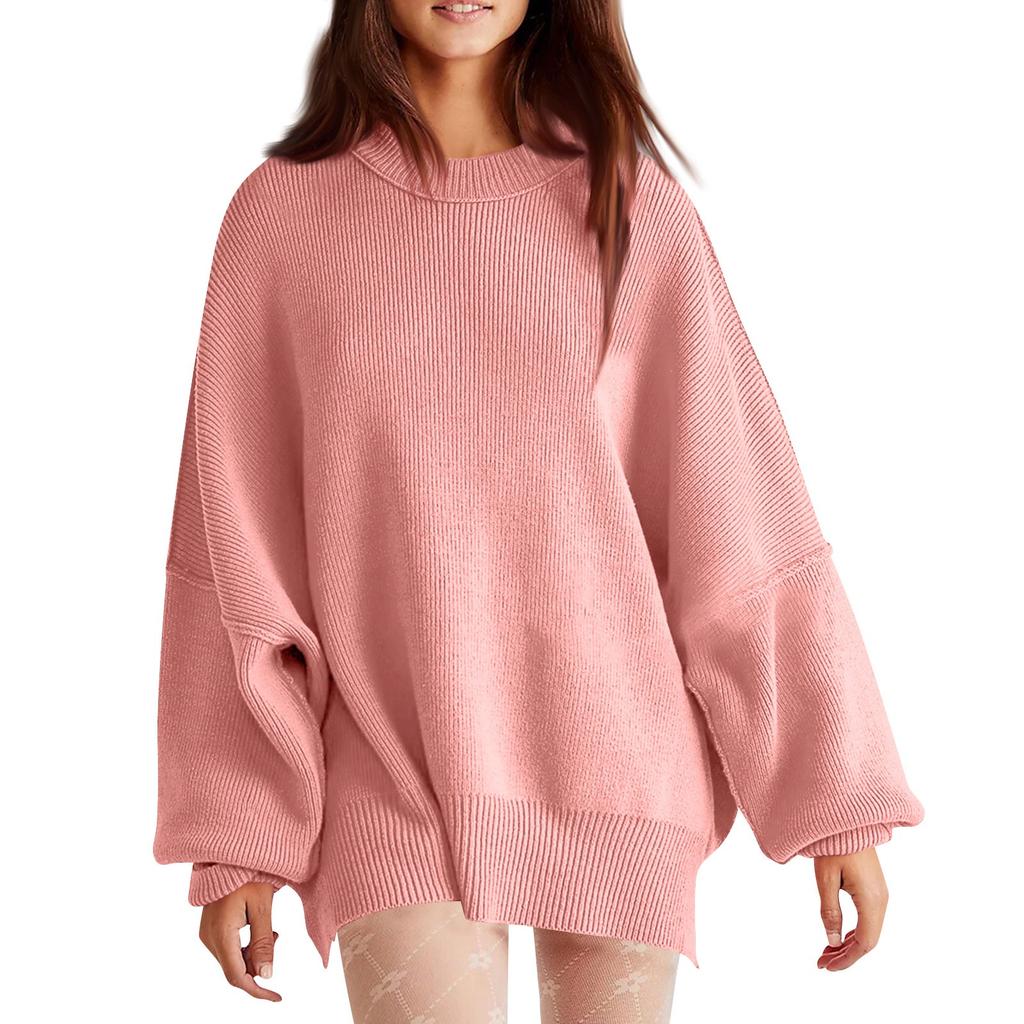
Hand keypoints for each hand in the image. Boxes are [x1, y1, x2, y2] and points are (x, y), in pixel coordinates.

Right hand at [199, 882, 280, 1000]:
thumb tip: (266, 975)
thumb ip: (263, 942)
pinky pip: (228, 948)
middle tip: (276, 939)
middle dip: (258, 966)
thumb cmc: (249, 873)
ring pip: (232, 960)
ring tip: (270, 930)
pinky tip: (260, 930)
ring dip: (254, 954)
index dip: (257, 990)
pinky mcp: (210, 928)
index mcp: (221, 933)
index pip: (237, 976)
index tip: (276, 996)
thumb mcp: (263, 906)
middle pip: (234, 969)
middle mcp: (209, 937)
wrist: (230, 855)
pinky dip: (246, 947)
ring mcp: (207, 933)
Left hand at [813, 846, 888, 970]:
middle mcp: (881, 900)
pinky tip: (838, 936)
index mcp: (871, 900)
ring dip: (849, 944)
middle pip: (868, 940)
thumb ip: (830, 912)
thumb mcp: (826, 879)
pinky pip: (868, 919)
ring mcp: (880, 894)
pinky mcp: (875, 889)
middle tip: (821, 962)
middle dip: (846, 955)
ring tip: (826, 952)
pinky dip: (853, 931)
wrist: (848, 819)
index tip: (826, 967)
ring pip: (868, 931)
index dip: (847, 959)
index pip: (864, 943)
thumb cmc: (835, 845)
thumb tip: (832, 943)